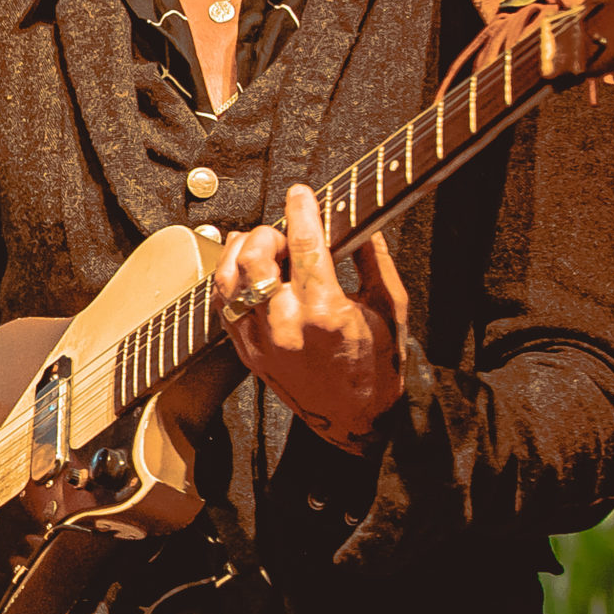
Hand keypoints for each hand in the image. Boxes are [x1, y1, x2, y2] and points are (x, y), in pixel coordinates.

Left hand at [215, 183, 409, 453]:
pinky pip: (221, 305)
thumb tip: (361, 223)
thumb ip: (374, 261)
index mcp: (326, 313)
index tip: (300, 192)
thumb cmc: (379, 364)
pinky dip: (228, 278)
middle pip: (256, 257)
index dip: (301, 211)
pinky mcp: (246, 352)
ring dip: (241, 250)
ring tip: (262, 244)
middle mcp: (286, 325)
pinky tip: (244, 267)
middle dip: (269, 232)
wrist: (356, 421)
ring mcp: (260, 341)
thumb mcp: (391, 309)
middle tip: (285, 230)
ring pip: (229, 278)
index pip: (306, 246)